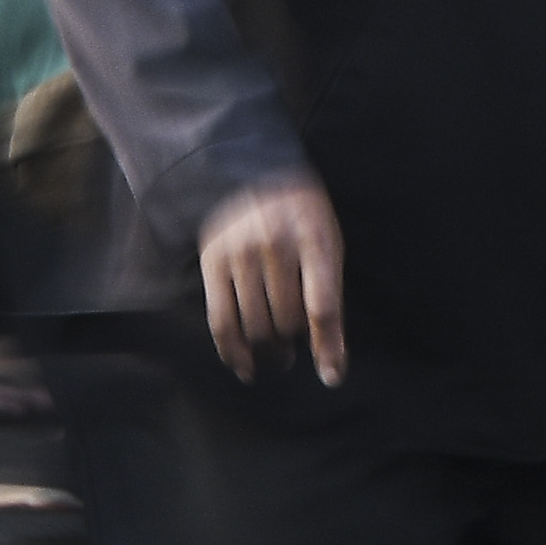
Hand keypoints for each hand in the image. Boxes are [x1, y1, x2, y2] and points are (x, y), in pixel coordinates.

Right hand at [199, 176, 347, 385]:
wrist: (250, 169)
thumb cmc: (300, 214)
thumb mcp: (327, 240)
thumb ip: (329, 294)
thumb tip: (333, 362)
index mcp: (313, 237)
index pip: (322, 305)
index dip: (328, 346)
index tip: (331, 376)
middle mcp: (275, 245)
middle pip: (286, 321)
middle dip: (294, 343)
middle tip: (294, 349)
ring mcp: (240, 253)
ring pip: (256, 327)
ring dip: (268, 350)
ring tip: (276, 353)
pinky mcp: (212, 262)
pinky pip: (221, 322)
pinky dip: (233, 353)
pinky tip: (244, 367)